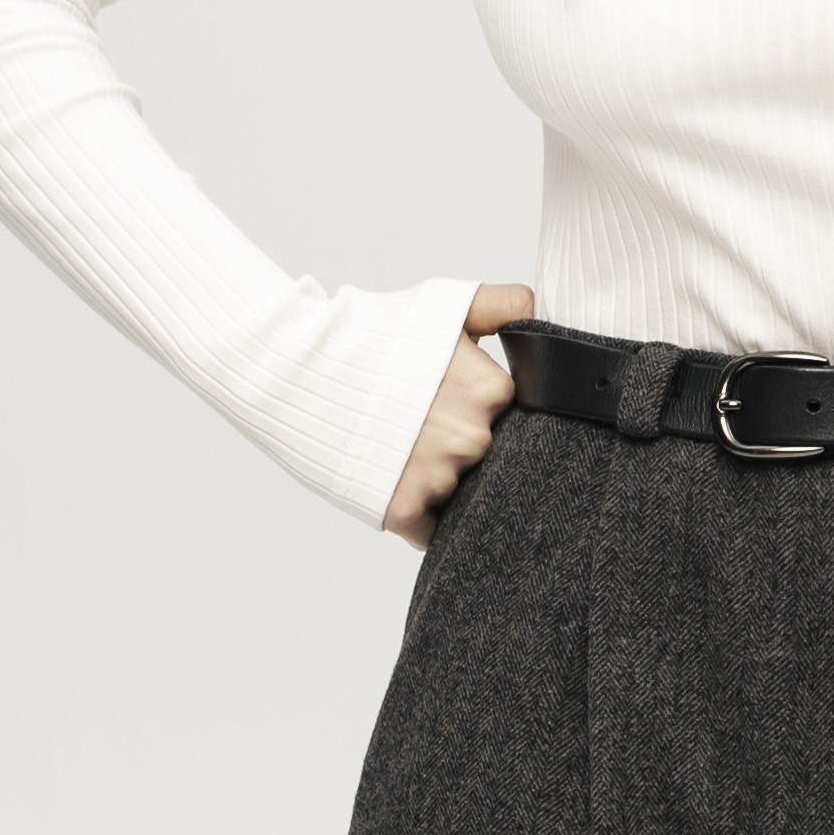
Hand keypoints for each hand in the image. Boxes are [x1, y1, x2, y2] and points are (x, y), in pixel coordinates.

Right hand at [387, 284, 535, 545]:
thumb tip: (539, 312)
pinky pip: (432, 530)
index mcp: (492, 390)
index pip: (507, 418)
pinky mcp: (404, 509)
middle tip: (417, 424)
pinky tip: (394, 482)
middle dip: (456, 446)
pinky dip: (418, 515)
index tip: (444, 400)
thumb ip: (505, 305)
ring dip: (436, 480)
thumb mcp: (444, 305)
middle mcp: (474, 436)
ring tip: (398, 449)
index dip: (474, 411)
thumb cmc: (368, 335)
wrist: (294, 368)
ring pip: (460, 493)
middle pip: (485, 458)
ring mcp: (439, 475)